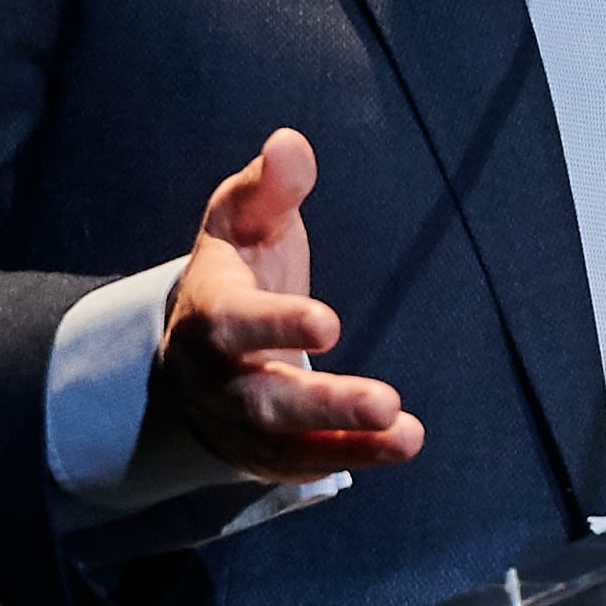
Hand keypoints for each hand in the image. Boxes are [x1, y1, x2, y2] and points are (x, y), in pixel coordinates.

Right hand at [150, 129, 424, 483]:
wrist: (197, 351)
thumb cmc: (236, 271)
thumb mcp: (242, 221)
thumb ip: (270, 187)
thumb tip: (290, 142)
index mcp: (208, 314)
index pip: (236, 324)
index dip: (278, 325)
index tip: (329, 323)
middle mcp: (218, 377)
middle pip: (265, 399)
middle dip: (325, 402)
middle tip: (384, 402)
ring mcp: (239, 423)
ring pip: (288, 440)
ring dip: (348, 440)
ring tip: (408, 434)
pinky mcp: (266, 452)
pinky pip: (306, 463)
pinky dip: (352, 458)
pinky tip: (400, 446)